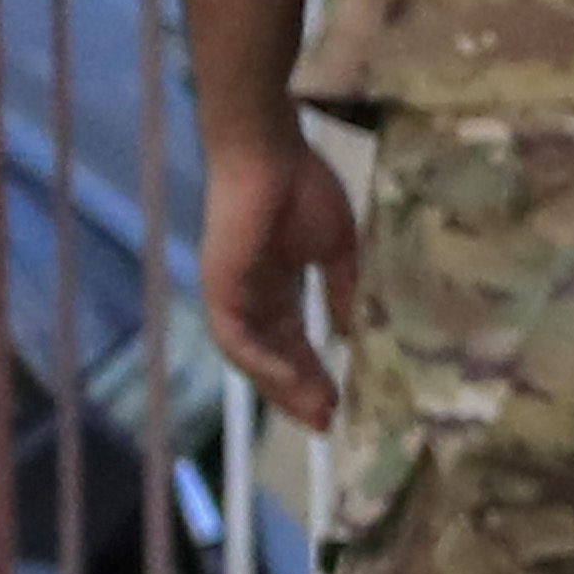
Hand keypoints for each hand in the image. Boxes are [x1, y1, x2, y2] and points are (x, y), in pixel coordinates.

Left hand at [201, 132, 357, 435]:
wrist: (267, 153)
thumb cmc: (302, 187)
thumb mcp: (337, 248)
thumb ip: (342, 289)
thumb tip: (353, 331)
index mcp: (277, 287)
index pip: (294, 343)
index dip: (315, 374)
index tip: (343, 402)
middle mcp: (251, 298)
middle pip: (273, 359)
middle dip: (300, 392)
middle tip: (330, 421)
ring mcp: (232, 295)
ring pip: (253, 357)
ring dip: (281, 387)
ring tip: (315, 410)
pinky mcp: (219, 288)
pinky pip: (236, 338)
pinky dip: (260, 362)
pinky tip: (288, 380)